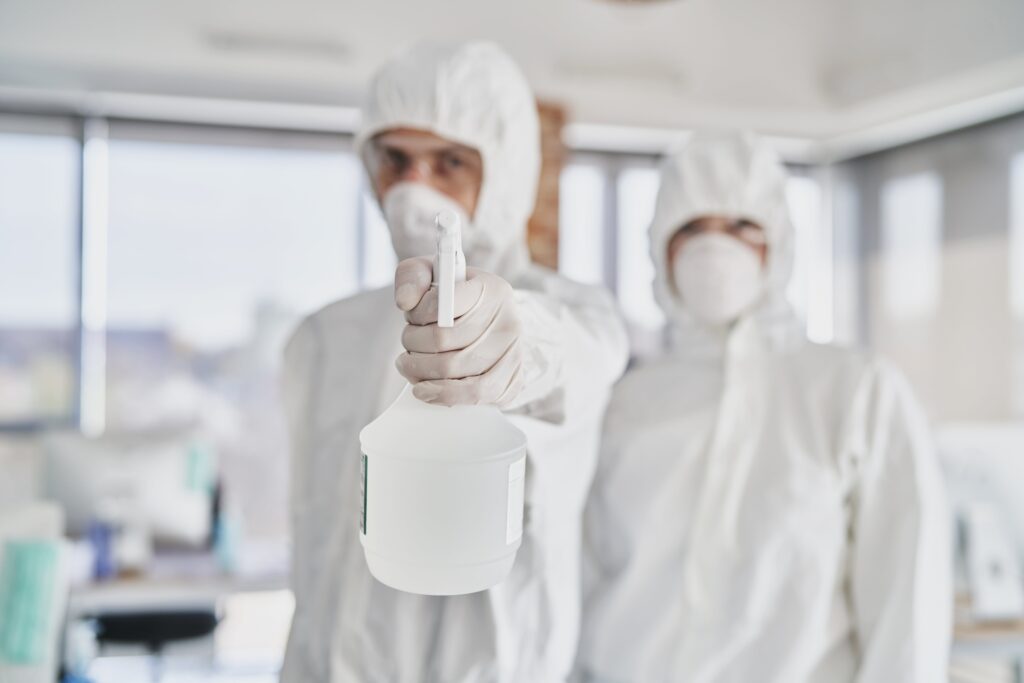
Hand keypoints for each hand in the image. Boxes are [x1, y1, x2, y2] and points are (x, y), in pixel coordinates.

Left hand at [393, 256, 523, 406]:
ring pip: (454, 370)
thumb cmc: (458, 301)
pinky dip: (442, 395)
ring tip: (410, 365)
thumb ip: (412, 276)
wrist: (490, 325)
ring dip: (420, 370)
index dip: (417, 313)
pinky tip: (426, 389)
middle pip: (442, 339)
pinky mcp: (513, 382)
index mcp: (491, 290)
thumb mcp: (433, 274)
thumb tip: (405, 300)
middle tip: (408, 342)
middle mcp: (508, 321)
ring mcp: (514, 354)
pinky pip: (474, 395)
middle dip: (413, 343)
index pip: (443, 303)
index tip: (413, 315)